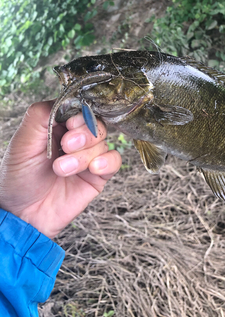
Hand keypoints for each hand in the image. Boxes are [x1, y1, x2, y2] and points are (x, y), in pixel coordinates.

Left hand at [0, 100, 121, 238]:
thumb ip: (39, 117)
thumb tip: (64, 99)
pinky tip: (93, 169)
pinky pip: (115, 160)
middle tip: (66, 146)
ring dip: (84, 155)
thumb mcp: (21, 143)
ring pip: (103, 141)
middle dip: (83, 134)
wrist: (23, 216)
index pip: (78, 107)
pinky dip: (107, 162)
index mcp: (57, 125)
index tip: (68, 125)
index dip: (78, 114)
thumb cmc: (18, 179)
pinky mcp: (98, 175)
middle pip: (95, 122)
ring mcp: (88, 156)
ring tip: (62, 170)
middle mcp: (76, 138)